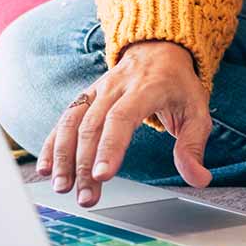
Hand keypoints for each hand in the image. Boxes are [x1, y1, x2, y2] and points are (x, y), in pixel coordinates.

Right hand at [36, 39, 212, 207]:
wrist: (159, 48)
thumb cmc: (178, 85)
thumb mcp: (197, 110)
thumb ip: (193, 145)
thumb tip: (198, 179)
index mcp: (146, 88)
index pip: (122, 117)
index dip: (110, 146)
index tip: (103, 175)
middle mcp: (116, 87)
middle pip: (93, 125)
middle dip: (86, 164)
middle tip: (86, 197)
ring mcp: (97, 90)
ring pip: (73, 121)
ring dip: (64, 156)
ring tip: (62, 187)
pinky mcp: (85, 96)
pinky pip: (64, 119)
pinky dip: (52, 144)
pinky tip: (47, 169)